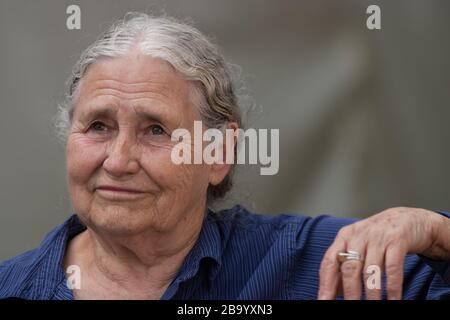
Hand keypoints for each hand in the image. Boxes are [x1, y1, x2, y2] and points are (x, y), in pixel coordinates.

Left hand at [318, 207, 449, 299]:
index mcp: (344, 237)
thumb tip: (334, 291)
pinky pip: (393, 268)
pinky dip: (393, 287)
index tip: (323, 299)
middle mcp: (359, 235)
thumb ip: (345, 265)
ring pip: (370, 270)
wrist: (406, 218)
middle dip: (349, 292)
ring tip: (373, 306)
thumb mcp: (358, 246)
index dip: (325, 282)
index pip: (329, 261)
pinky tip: (394, 300)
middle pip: (349, 268)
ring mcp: (378, 237)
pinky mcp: (397, 240)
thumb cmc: (377, 237)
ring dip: (371, 294)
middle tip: (350, 306)